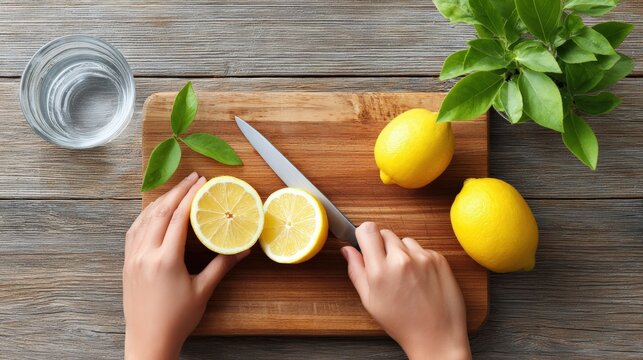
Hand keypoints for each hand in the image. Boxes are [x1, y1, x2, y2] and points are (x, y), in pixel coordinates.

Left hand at [123, 172, 249, 359]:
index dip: (191, 196)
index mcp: (165, 260)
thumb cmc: (176, 319)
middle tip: (193, 178)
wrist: (148, 340)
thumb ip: (221, 266)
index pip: (178, 218)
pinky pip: (134, 231)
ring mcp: (133, 258)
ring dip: (161, 200)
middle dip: (177, 191)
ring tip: (176, 190)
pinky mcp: (127, 263)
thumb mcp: (202, 291)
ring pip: (144, 219)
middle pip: (161, 212)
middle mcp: (145, 254)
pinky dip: (145, 216)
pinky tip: (154, 212)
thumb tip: (242, 250)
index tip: (202, 183)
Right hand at [341, 222, 470, 359]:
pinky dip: (419, 259)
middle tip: (386, 267)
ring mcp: (423, 257)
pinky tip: (420, 279)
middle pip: (385, 233)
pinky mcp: (438, 259)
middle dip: (382, 246)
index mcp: (380, 270)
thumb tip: (347, 250)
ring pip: (404, 240)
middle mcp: (402, 260)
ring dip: (402, 252)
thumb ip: (356, 271)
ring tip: (406, 276)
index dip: (365, 235)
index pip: (368, 229)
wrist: (436, 335)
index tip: (366, 243)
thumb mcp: (370, 301)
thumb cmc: (402, 323)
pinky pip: (422, 249)